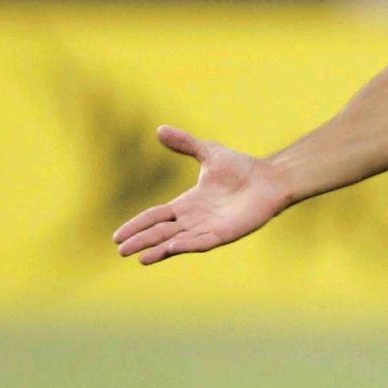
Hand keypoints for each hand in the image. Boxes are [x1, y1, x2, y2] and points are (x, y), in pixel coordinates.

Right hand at [112, 126, 291, 264]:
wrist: (270, 178)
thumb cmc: (241, 168)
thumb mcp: (208, 152)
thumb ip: (185, 143)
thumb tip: (160, 129)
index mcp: (186, 203)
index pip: (155, 216)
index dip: (137, 225)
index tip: (117, 236)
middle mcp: (194, 219)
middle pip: (161, 232)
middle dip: (141, 241)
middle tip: (122, 251)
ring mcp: (209, 227)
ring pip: (178, 241)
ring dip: (160, 249)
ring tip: (142, 258)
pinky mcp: (225, 233)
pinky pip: (202, 241)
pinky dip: (187, 244)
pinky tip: (172, 248)